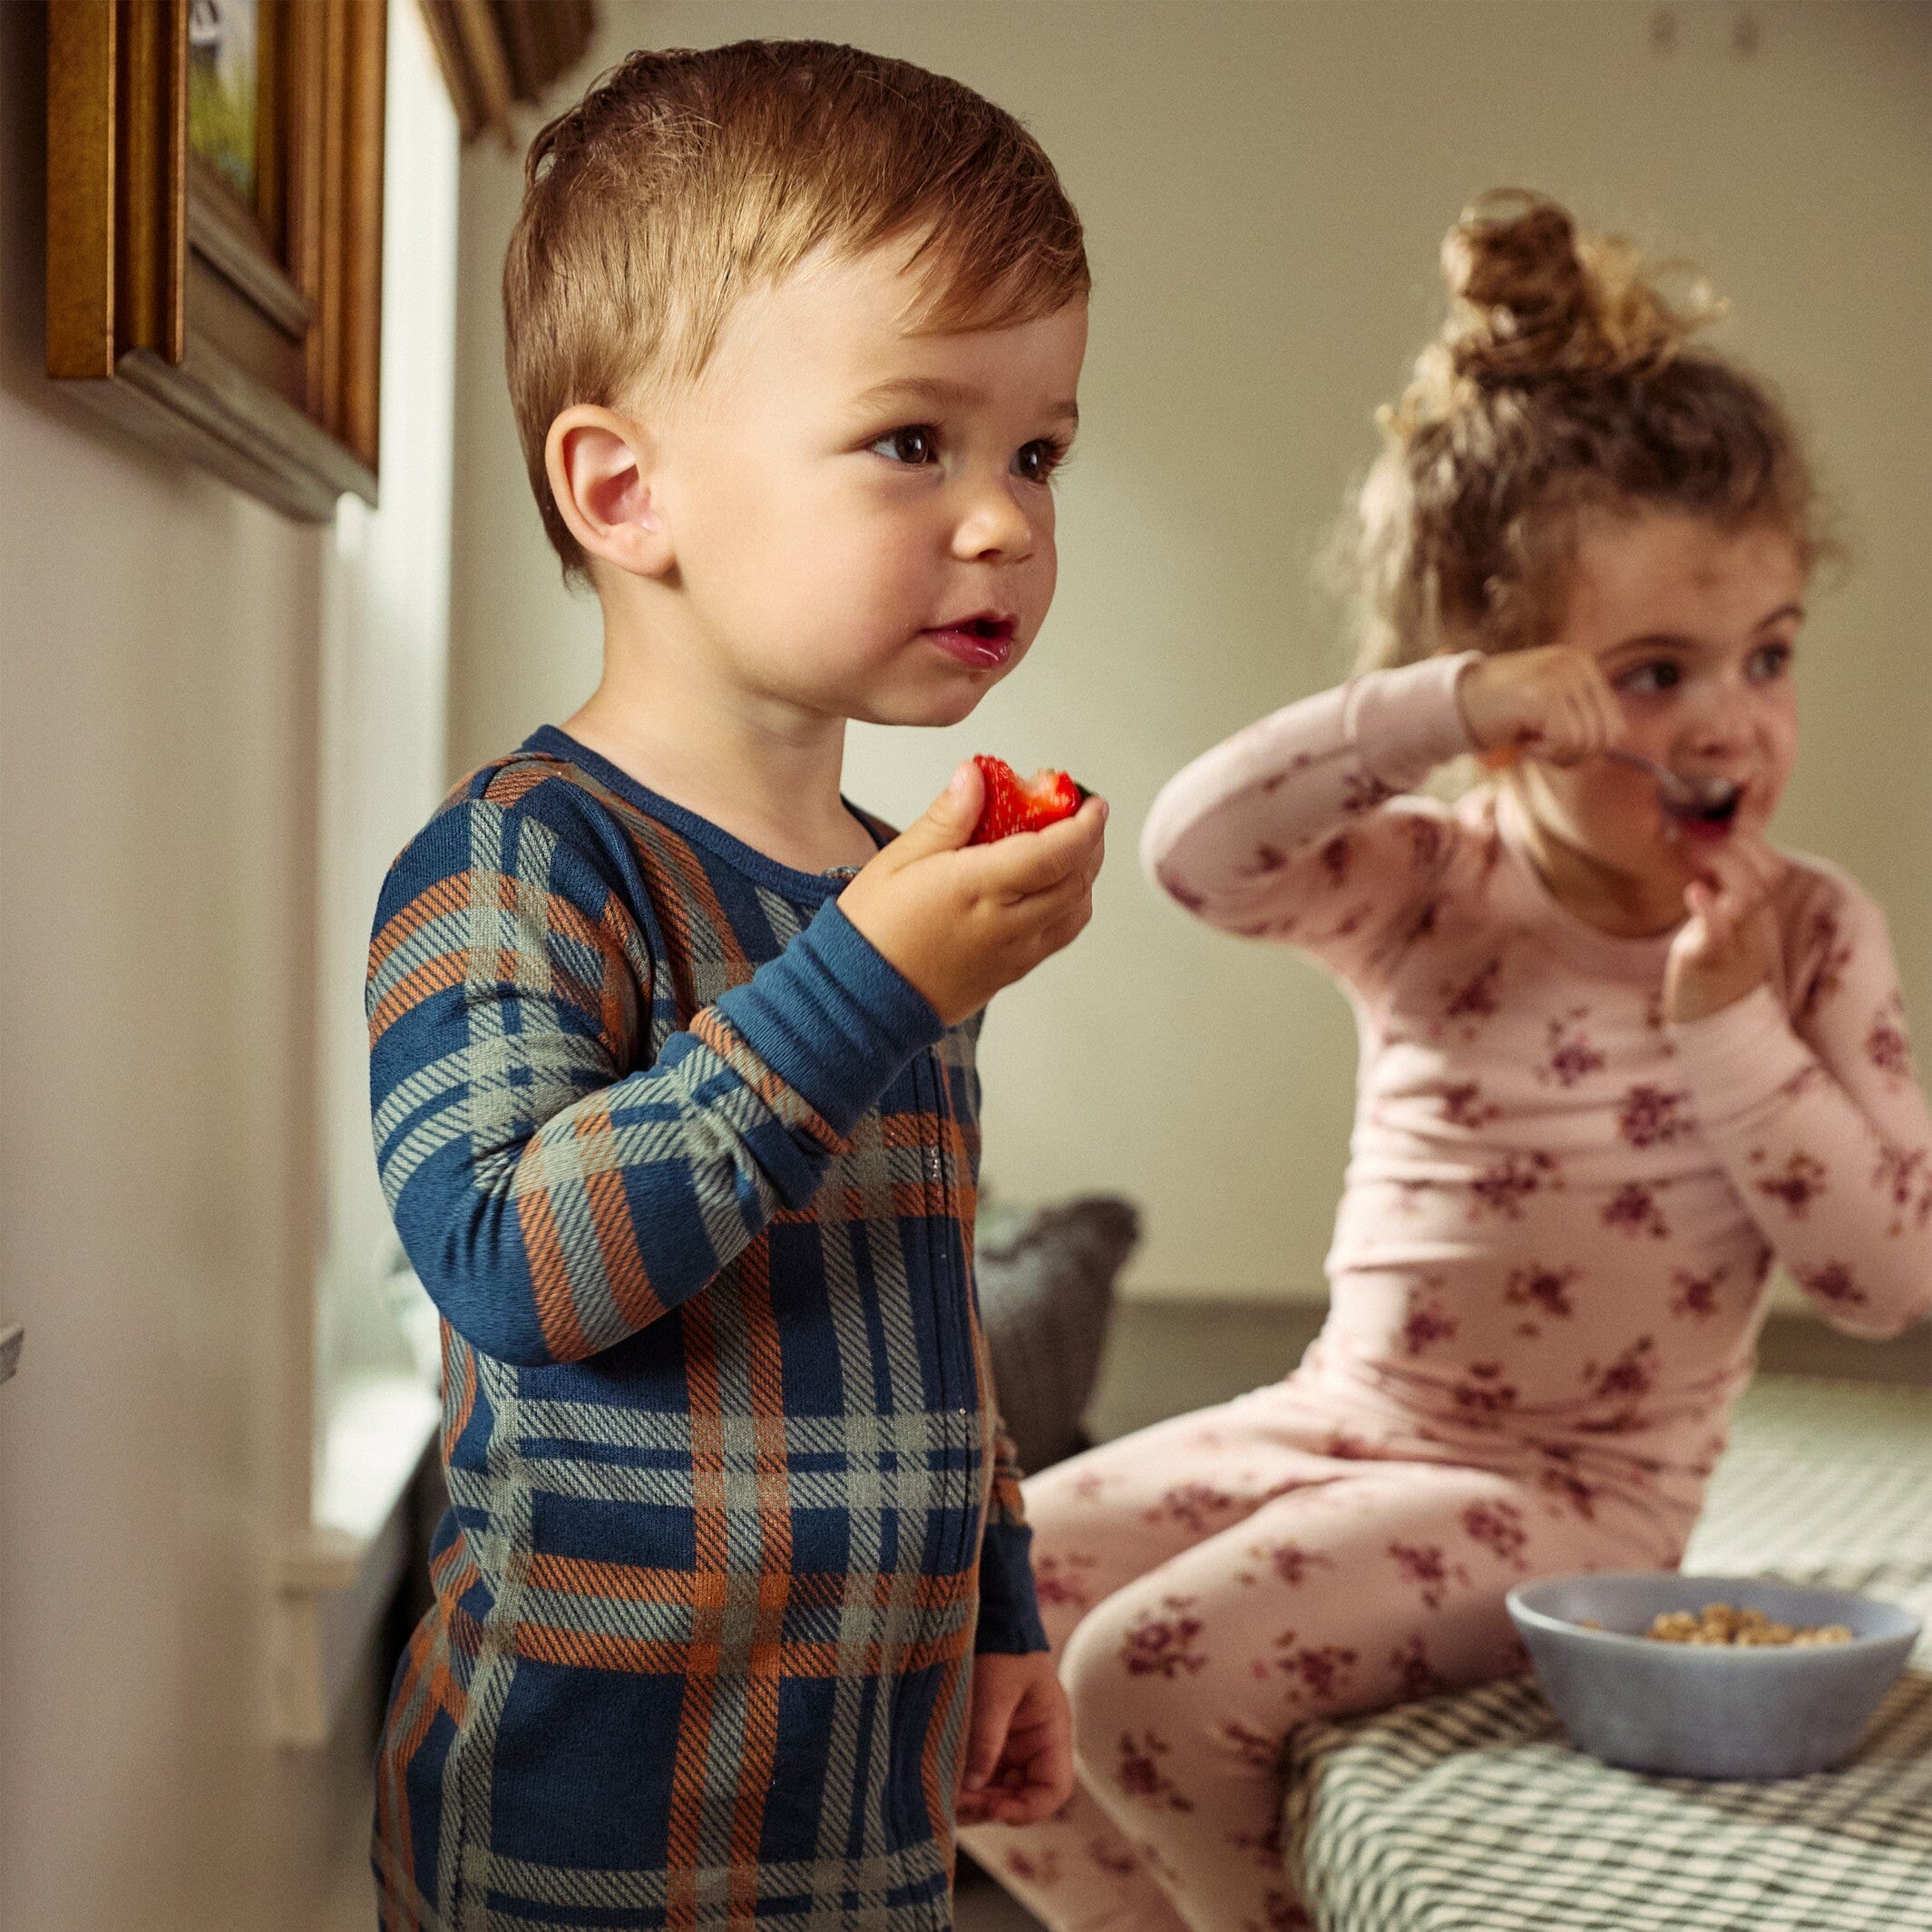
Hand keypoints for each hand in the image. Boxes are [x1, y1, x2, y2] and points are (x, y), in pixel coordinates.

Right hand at [838, 762, 1106, 1025]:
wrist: (859, 998)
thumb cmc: (872, 929)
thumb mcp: (898, 859)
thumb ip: (948, 817)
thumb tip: (975, 775)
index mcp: (977, 889)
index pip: (1054, 853)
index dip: (1084, 824)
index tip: (1091, 802)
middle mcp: (1006, 924)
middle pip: (1076, 880)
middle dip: (1090, 841)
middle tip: (1079, 813)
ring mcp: (1013, 953)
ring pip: (1076, 910)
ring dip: (1084, 873)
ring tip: (1069, 846)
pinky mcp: (1011, 972)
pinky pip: (1060, 935)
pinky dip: (1071, 904)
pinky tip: (1051, 886)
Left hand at [955, 1650, 1074, 1828]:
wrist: (992, 1617)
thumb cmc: (1002, 1647)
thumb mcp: (994, 1691)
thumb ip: (985, 1739)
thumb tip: (971, 1787)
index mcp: (1050, 1732)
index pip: (1053, 1789)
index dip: (1028, 1809)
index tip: (994, 1809)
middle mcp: (1033, 1746)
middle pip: (1021, 1797)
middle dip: (992, 1807)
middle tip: (957, 1804)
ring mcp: (1010, 1746)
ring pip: (997, 1791)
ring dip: (974, 1800)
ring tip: (943, 1798)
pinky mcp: (987, 1742)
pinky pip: (980, 1775)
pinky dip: (964, 1785)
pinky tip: (941, 1784)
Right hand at [1455, 645, 1622, 767]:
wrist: (1457, 703)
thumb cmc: (1504, 711)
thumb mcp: (1552, 705)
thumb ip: (1585, 714)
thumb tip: (1619, 734)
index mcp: (1581, 663)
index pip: (1615, 725)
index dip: (1586, 749)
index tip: (1552, 742)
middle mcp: (1574, 664)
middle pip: (1605, 736)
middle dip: (1575, 755)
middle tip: (1543, 750)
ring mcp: (1559, 677)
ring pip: (1587, 741)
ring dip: (1559, 755)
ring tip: (1533, 744)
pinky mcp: (1543, 694)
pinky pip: (1566, 741)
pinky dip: (1547, 753)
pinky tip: (1526, 742)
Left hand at [1663, 834, 1783, 1022]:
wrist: (1704, 1022)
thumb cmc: (1705, 964)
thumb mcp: (1715, 921)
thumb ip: (1716, 889)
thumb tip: (1698, 841)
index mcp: (1753, 912)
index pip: (1769, 864)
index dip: (1748, 837)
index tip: (1713, 819)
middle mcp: (1751, 925)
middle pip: (1768, 875)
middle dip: (1738, 846)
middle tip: (1697, 832)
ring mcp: (1734, 945)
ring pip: (1751, 898)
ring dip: (1723, 868)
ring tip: (1692, 852)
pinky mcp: (1708, 964)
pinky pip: (1720, 937)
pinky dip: (1709, 912)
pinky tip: (1694, 892)